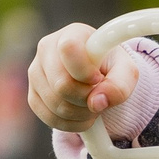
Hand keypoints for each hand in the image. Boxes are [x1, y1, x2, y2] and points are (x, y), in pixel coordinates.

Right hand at [25, 23, 139, 131]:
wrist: (97, 75)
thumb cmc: (110, 67)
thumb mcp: (125, 71)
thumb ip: (119, 85)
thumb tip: (97, 102)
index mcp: (71, 34)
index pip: (69, 49)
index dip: (84, 71)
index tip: (97, 78)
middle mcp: (46, 49)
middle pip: (62, 85)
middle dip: (86, 98)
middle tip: (99, 95)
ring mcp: (35, 73)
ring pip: (56, 105)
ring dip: (82, 113)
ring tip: (93, 104)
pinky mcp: (33, 96)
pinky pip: (50, 118)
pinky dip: (72, 123)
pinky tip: (82, 114)